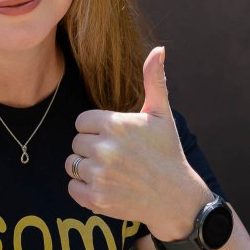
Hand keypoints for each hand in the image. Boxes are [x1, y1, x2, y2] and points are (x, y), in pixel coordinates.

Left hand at [65, 47, 212, 239]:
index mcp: (116, 125)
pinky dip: (84, 190)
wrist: (177, 199)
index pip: (82, 122)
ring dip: (87, 169)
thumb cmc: (168, 153)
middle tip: (116, 157)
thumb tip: (158, 49)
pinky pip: (72, 188)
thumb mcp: (162, 115)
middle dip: (91, 148)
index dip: (96, 129)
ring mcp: (100, 176)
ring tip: (112, 172)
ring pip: (72, 165)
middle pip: (76, 143)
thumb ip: (154, 80)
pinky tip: (106, 187)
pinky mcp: (96, 200)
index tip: (114, 138)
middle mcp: (105, 149)